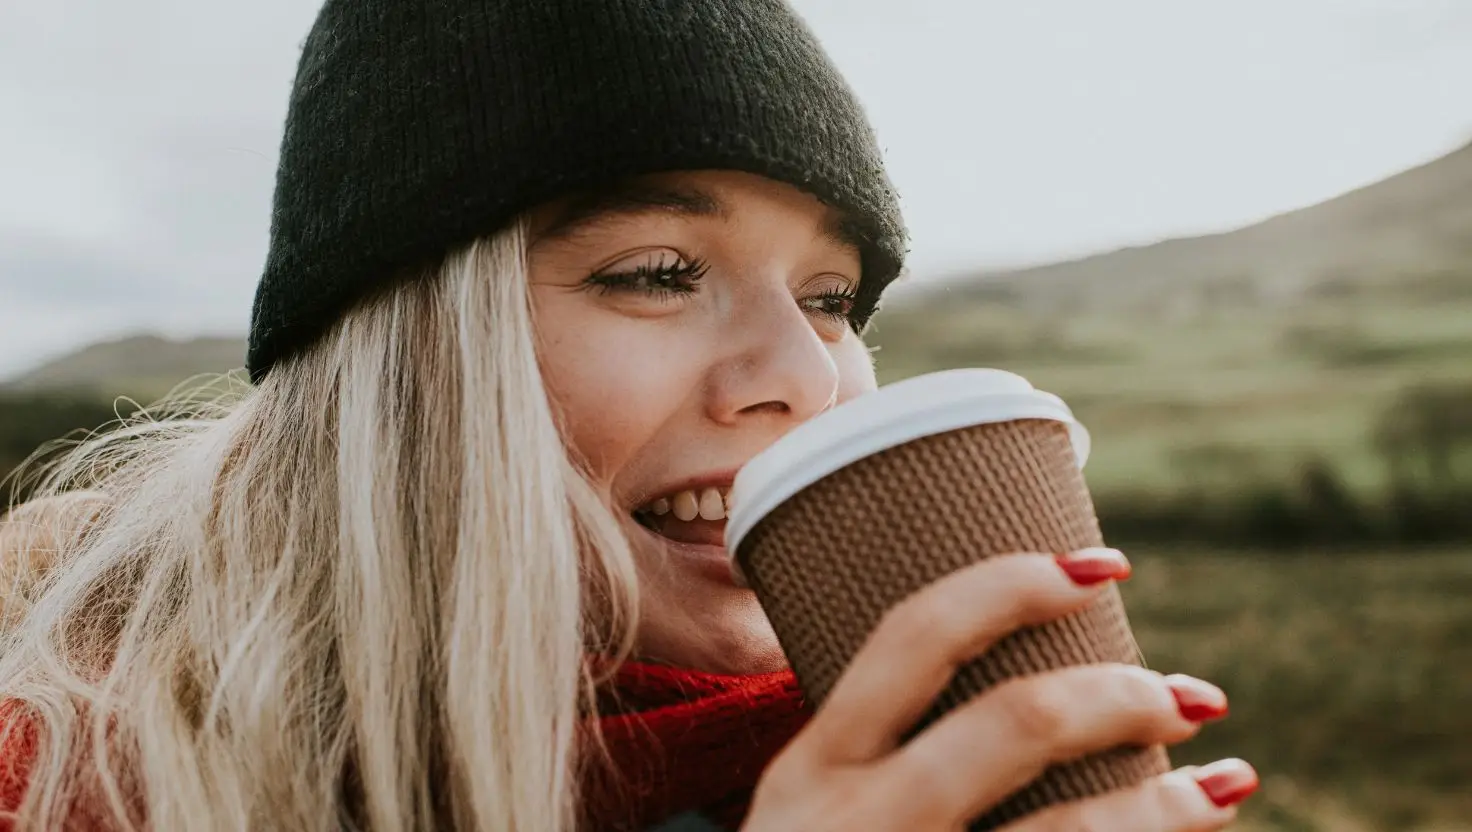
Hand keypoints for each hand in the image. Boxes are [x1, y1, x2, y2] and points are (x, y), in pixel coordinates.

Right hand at [742, 549, 1255, 830]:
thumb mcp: (810, 810)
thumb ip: (878, 752)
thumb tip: (1026, 682)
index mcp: (816, 765)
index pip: (918, 635)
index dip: (1017, 583)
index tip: (1103, 568)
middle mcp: (858, 820)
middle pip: (1018, 723)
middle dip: (1124, 695)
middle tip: (1189, 696)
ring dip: (1170, 805)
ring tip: (1226, 784)